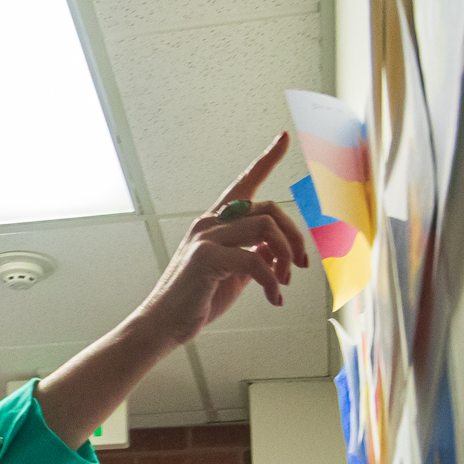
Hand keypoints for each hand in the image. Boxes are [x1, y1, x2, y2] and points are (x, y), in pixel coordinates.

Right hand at [132, 135, 313, 349]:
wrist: (163, 324)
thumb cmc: (196, 300)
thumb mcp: (234, 274)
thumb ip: (255, 256)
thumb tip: (279, 250)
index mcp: (215, 222)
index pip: (244, 182)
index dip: (267, 159)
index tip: (284, 139)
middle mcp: (210, 223)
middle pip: (270, 208)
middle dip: (295, 236)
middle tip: (300, 264)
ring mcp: (206, 237)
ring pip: (268, 227)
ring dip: (287, 256)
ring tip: (284, 282)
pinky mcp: (206, 257)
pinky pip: (256, 260)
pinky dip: (272, 282)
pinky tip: (273, 298)